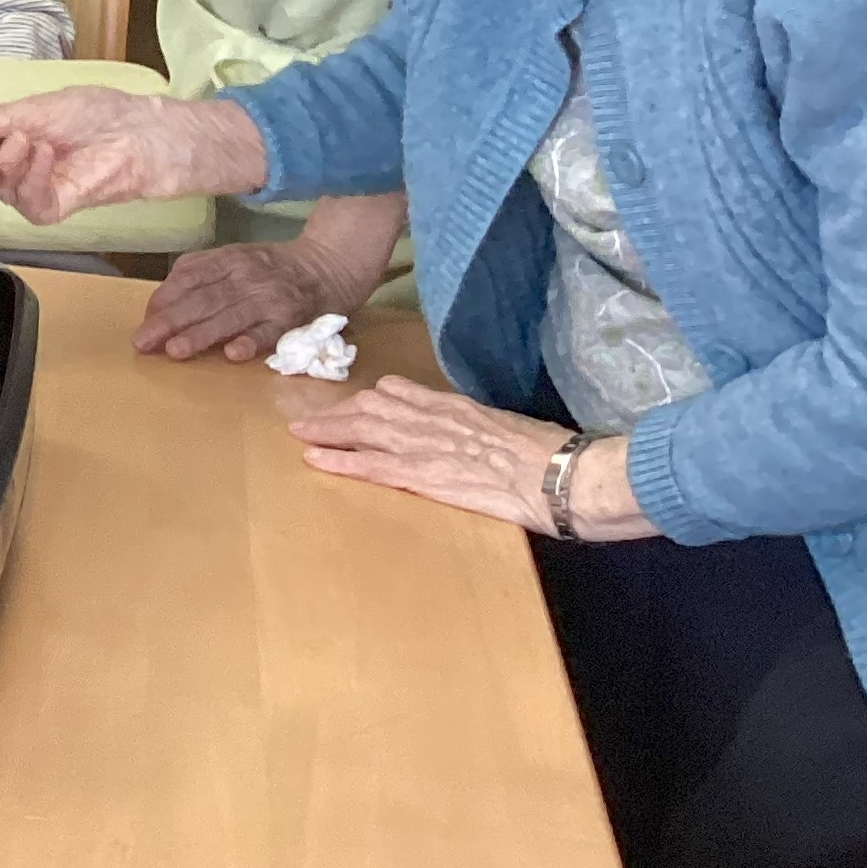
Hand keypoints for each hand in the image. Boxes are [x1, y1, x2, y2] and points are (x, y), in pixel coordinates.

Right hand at [0, 88, 268, 223]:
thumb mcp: (28, 109)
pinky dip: (31, 177)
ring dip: (6, 164)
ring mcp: (33, 190)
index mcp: (4, 141)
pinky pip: (28, 202)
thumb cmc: (97, 115)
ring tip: (25, 139)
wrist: (139, 130)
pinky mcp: (55, 206)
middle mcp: (15, 169)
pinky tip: (44, 154)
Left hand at [139, 239, 360, 361]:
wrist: (329, 266)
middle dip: (170, 322)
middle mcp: (246, 276)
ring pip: (229, 316)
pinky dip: (251, 342)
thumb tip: (159, 304)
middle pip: (203, 299)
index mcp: (228, 258)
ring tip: (174, 351)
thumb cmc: (270, 268)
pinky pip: (269, 333)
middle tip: (143, 343)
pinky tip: (232, 354)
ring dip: (200, 334)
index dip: (164, 299)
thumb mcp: (234, 257)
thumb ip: (199, 274)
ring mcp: (269, 298)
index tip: (144, 321)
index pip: (189, 277)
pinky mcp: (291, 320)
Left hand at [286, 377, 651, 538]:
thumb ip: (482, 428)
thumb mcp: (511, 429)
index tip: (353, 404)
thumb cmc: (552, 456)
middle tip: (309, 421)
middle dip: (337, 414)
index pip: (401, 392)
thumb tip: (474, 436)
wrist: (565, 475)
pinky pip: (371, 465)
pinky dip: (339, 461)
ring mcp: (425, 445)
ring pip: (363, 430)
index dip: (370, 399)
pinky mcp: (424, 475)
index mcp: (456, 407)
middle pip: (371, 407)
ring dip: (327, 432)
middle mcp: (433, 418)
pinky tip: (314, 460)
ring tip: (301, 435)